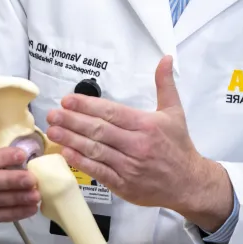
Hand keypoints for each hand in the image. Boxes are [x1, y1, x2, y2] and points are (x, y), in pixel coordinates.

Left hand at [45, 55, 233, 231]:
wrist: (188, 183)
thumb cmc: (179, 147)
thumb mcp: (174, 112)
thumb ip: (165, 84)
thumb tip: (165, 59)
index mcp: (147, 125)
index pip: (111, 112)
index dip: (87, 105)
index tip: (68, 100)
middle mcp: (137, 145)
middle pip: (98, 130)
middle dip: (72, 121)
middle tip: (53, 114)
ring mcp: (129, 166)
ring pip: (95, 150)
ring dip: (71, 140)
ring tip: (53, 132)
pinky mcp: (124, 184)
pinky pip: (98, 171)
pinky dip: (81, 162)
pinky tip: (67, 153)